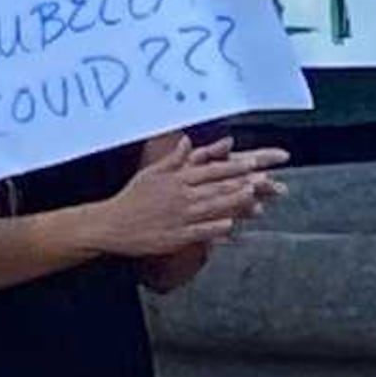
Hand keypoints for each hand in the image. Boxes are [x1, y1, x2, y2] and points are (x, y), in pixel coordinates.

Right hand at [82, 134, 279, 260]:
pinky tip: (231, 226)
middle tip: (263, 179)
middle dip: (241, 183)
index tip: (253, 163)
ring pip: (211, 208)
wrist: (112, 223)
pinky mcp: (176, 236)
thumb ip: (175, 159)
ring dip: (233, 202)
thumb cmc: (132, 197)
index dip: (234, 167)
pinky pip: (199, 232)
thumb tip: (188, 140)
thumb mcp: (152, 173)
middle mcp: (180, 196)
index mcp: (176, 179)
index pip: (210, 170)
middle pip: (216, 188)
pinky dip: (215, 228)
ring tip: (254, 197)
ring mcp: (179, 216)